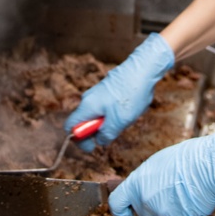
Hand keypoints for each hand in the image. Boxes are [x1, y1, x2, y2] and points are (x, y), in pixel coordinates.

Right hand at [64, 33, 174, 151]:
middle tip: (115, 130)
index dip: (79, 141)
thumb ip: (106, 134)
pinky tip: (129, 108)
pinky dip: (115, 114)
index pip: (70, 127)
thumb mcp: (119, 121)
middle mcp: (89, 99)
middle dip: (98, 131)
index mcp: (87, 106)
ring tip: (126, 117)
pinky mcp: (108, 91)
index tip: (93, 146)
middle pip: (84, 122)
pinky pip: (105, 108)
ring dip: (109, 123)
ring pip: (97, 116)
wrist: (143, 69)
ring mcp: (98, 94)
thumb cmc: (131, 93)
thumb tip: (99, 141)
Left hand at [108, 130, 214, 215]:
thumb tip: (145, 188)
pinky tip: (195, 198)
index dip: (121, 213)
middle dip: (156, 211)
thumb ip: (147, 181)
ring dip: (172, 211)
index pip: (117, 204)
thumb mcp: (158, 164)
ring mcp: (162, 213)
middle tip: (170, 196)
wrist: (210, 164)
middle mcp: (146, 200)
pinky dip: (187, 213)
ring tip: (185, 192)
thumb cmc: (188, 159)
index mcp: (137, 183)